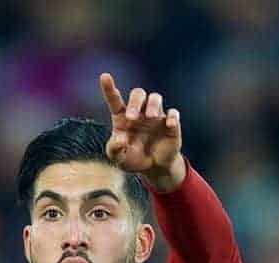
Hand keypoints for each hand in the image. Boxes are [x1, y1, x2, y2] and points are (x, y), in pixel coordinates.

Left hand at [99, 72, 185, 191]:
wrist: (154, 168)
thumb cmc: (133, 159)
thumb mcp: (119, 158)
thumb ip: (115, 149)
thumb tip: (119, 140)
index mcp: (122, 117)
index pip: (115, 99)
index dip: (109, 87)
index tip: (105, 77)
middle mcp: (139, 113)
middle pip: (138, 94)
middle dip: (135, 102)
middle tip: (132, 118)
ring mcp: (156, 117)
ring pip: (155, 97)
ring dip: (152, 104)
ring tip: (150, 118)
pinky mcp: (171, 125)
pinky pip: (173, 113)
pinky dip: (172, 116)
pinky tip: (170, 124)